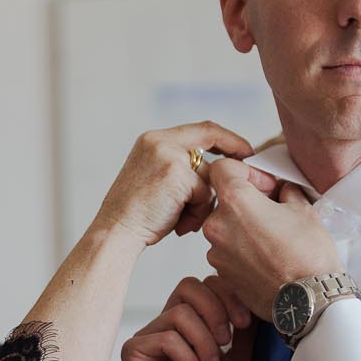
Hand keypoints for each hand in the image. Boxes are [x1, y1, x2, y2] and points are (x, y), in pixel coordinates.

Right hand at [93, 122, 278, 247]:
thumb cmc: (138, 214)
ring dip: (204, 202)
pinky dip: (198, 212)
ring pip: (208, 174)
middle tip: (242, 180)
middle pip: (210, 140)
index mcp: (152, 139)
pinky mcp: (175, 173)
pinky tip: (180, 225)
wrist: (116, 232)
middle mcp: (159, 141)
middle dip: (229, 162)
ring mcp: (167, 155)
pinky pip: (204, 192)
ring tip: (185, 221)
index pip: (202, 129)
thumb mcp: (157, 179)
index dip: (228, 139)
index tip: (245, 152)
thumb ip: (182, 167)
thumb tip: (220, 173)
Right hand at [117, 275, 254, 360]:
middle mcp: (167, 323)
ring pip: (180, 314)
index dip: (227, 295)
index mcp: (192, 321)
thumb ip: (245, 334)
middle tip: (227, 341)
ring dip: (204, 344)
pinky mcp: (135, 351)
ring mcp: (149, 335)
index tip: (245, 323)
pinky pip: (166, 338)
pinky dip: (188, 359)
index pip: (206, 284)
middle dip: (216, 310)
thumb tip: (257, 304)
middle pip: (189, 286)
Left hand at [200, 161, 342, 316]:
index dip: (245, 171)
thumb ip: (286, 192)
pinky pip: (228, 252)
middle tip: (273, 210)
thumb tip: (281, 189)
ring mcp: (216, 252)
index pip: (223, 169)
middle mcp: (218, 226)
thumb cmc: (308, 258)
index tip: (263, 184)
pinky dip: (243, 250)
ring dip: (244, 228)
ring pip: (226, 228)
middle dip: (247, 202)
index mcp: (236, 202)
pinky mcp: (221, 273)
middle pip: (224, 201)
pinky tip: (266, 257)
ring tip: (272, 238)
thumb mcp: (304, 210)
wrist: (308, 301)